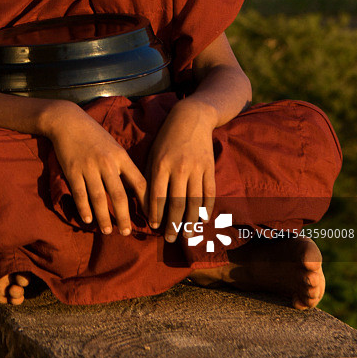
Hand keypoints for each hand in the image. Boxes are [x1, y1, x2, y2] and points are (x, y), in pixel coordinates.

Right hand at [46, 103, 146, 235]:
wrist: (68, 121)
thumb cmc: (94, 135)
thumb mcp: (114, 146)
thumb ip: (124, 165)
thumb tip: (137, 189)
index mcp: (121, 156)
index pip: (139, 183)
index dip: (147, 202)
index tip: (151, 218)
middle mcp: (107, 163)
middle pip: (119, 196)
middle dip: (124, 217)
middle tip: (126, 233)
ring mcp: (89, 167)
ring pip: (99, 198)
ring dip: (104, 218)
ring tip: (107, 231)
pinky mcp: (73, 170)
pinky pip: (80, 194)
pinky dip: (84, 209)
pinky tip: (88, 220)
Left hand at [147, 99, 216, 241]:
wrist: (191, 119)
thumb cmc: (166, 138)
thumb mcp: (153, 153)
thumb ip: (150, 177)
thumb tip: (147, 203)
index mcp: (161, 164)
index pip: (157, 196)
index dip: (156, 214)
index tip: (154, 227)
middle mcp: (179, 168)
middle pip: (177, 203)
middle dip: (172, 224)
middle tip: (169, 239)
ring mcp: (197, 169)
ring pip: (194, 202)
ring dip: (190, 222)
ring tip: (186, 235)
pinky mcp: (210, 169)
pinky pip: (209, 194)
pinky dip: (207, 209)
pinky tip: (203, 220)